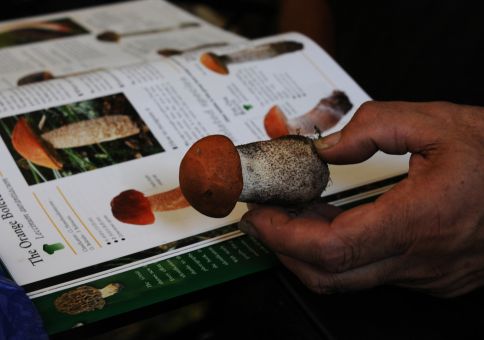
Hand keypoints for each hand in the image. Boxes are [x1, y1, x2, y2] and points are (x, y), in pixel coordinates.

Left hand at [239, 101, 483, 296]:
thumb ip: (375, 126)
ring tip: (290, 216)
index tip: (260, 216)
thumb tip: (328, 147)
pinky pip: (369, 273)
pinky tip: (329, 224)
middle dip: (284, 247)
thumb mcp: (439, 122)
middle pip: (329, 274)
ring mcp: (425, 275)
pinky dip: (338, 252)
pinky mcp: (429, 277)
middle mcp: (421, 259)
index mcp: (421, 220)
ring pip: (346, 279)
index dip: (284, 236)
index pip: (331, 249)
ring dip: (308, 250)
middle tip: (265, 216)